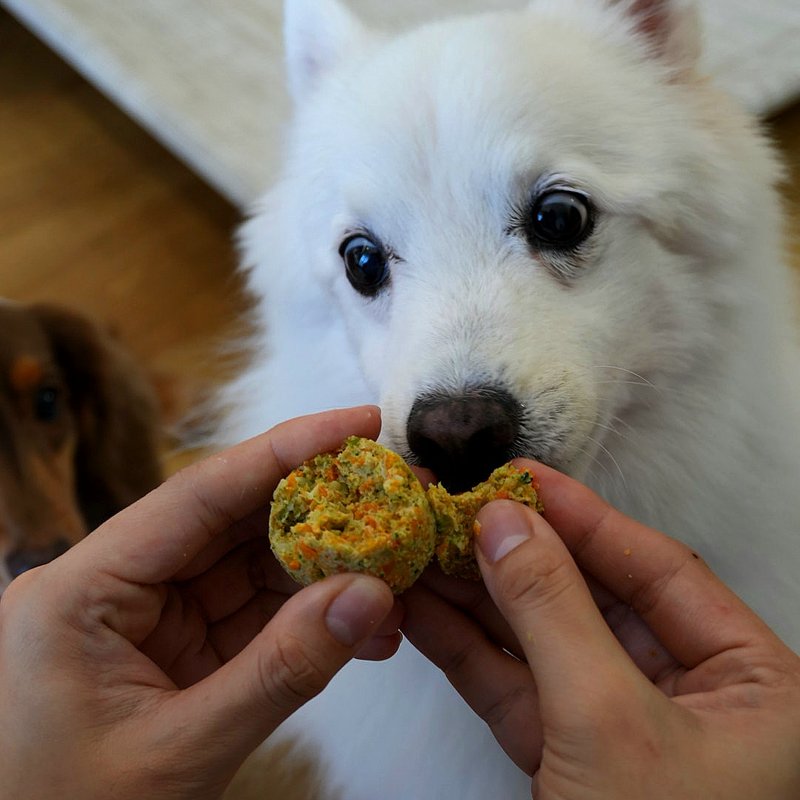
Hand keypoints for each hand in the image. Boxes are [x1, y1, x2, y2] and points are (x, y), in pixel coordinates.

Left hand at [0, 407, 401, 799]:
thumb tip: (372, 597)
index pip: (197, 494)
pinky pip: (254, 614)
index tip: (355, 423)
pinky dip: (308, 616)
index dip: (284, 451)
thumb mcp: (181, 750)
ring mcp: (148, 617)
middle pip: (230, 521)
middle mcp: (113, 586)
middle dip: (317, 507)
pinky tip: (363, 623)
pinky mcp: (177, 649)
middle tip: (389, 489)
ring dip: (324, 567)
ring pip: (251, 566)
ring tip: (393, 566)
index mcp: (81, 590)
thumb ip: (282, 670)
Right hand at [403, 463, 799, 798]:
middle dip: (518, 555)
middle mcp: (694, 697)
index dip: (582, 516)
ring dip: (481, 598)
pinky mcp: (572, 761)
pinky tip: (425, 613)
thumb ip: (554, 614)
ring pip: (545, 642)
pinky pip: (519, 689)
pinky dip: (470, 653)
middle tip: (457, 509)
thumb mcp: (612, 724)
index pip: (655, 568)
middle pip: (592, 599)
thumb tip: (505, 524)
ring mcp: (625, 729)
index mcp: (752, 682)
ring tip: (424, 549)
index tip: (519, 478)